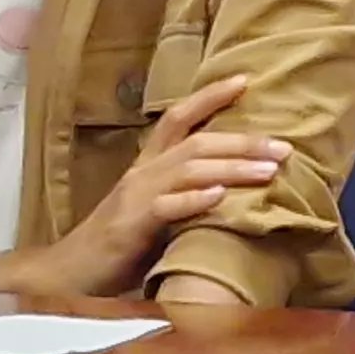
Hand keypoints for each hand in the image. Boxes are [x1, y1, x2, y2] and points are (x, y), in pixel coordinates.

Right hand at [10, 76, 287, 297]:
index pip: (178, 118)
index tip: (246, 80)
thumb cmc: (121, 245)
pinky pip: (166, 208)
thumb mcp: (158, 211)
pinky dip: (195, 200)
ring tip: (269, 169)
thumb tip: (236, 186)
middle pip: (196, 143)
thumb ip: (188, 194)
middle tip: (283, 146)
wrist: (70, 274)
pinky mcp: (131, 226)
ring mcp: (135, 197)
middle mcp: (143, 174)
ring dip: (232, 167)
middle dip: (242, 141)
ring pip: (188, 170)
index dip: (209, 96)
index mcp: (149, 166)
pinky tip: (221, 196)